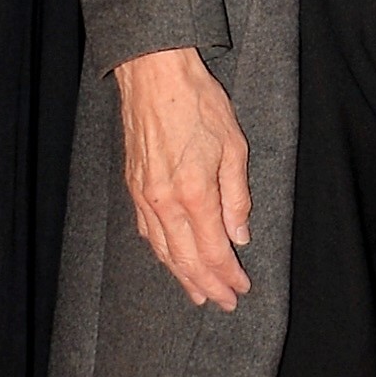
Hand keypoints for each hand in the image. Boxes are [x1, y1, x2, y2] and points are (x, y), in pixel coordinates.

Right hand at [113, 47, 251, 310]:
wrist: (153, 74)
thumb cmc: (197, 102)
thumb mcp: (234, 146)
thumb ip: (237, 196)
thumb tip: (239, 234)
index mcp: (194, 194)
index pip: (213, 251)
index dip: (228, 275)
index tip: (241, 289)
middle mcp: (165, 202)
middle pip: (185, 260)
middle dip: (206, 285)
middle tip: (222, 302)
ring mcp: (144, 196)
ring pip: (163, 250)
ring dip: (181, 275)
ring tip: (196, 292)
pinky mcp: (134, 185)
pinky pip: (147, 231)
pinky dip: (161, 251)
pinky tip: (169, 257)